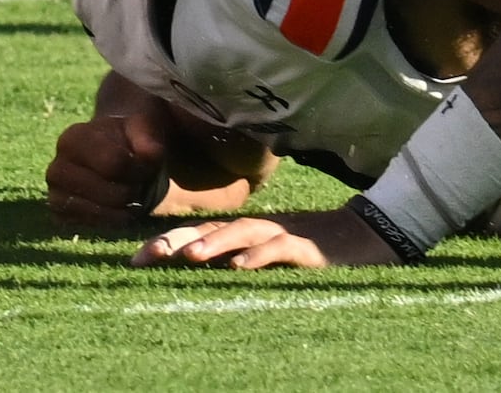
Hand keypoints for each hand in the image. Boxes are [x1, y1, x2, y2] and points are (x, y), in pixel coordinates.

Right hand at [47, 107, 174, 224]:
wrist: (112, 162)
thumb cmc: (127, 143)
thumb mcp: (142, 129)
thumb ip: (148, 135)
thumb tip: (150, 154)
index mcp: (72, 139)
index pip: (115, 164)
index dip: (140, 169)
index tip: (144, 165)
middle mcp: (57, 169)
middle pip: (114, 195)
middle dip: (135, 191)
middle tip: (137, 182)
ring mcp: (55, 195)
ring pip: (106, 214)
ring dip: (126, 209)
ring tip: (128, 195)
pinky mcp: (60, 217)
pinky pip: (95, 228)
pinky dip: (113, 222)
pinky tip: (117, 208)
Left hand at [135, 207, 398, 271]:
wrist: (369, 237)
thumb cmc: (313, 253)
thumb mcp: (268, 259)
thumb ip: (237, 261)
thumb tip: (199, 271)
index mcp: (243, 233)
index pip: (196, 234)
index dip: (164, 245)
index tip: (131, 262)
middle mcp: (256, 229)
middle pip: (208, 229)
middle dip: (173, 242)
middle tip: (141, 258)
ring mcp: (282, 234)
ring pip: (241, 233)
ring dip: (213, 244)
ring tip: (188, 257)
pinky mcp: (308, 248)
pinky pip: (281, 249)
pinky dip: (260, 255)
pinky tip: (240, 267)